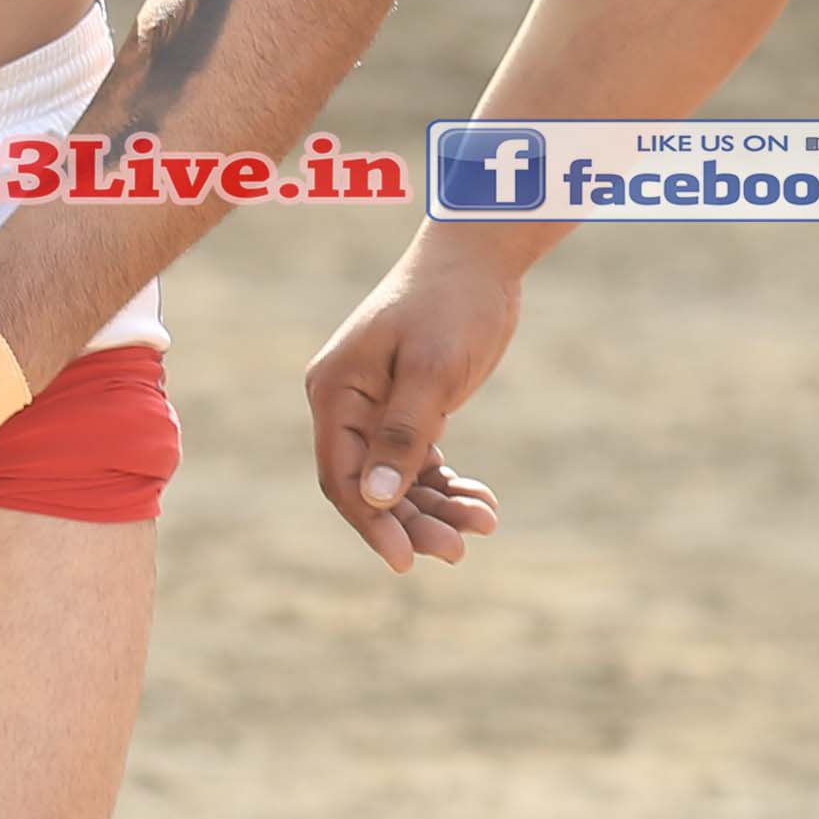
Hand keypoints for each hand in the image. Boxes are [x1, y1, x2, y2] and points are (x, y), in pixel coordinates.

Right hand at [302, 242, 517, 573]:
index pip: (341, 477)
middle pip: (371, 485)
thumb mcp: (432, 369)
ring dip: (437, 507)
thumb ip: (404, 433)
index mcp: (336, 391)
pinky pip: (423, 462)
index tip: (405, 560)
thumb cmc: (452, 303)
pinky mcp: (412, 408)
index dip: (371, 523)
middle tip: (458, 550)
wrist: (482, 258)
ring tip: (483, 523)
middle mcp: (349, 404)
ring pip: (401, 479)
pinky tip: (482, 503)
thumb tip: (376, 498)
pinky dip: (449, 484)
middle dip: (412, 522)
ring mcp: (379, 408)